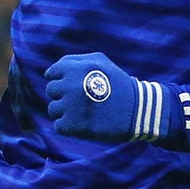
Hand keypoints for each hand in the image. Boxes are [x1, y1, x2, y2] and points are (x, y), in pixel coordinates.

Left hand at [45, 52, 162, 142]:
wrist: (138, 111)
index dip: (62, 80)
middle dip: (63, 95)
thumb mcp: (101, 62)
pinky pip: (59, 126)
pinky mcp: (72, 126)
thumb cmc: (119, 85)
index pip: (52, 73)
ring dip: (65, 112)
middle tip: (81, 101)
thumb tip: (50, 71)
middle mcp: (70, 85)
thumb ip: (75, 61)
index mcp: (76, 68)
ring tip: (85, 113)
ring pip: (53, 109)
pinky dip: (69, 127)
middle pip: (51, 90)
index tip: (73, 87)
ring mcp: (70, 106)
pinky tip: (85, 124)